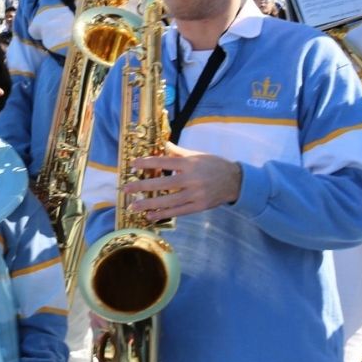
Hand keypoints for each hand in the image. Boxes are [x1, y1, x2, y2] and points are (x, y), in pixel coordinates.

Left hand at [122, 143, 241, 221]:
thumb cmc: (214, 165)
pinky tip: (150, 216)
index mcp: (189, 164)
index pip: (163, 162)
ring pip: (168, 201)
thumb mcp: (197, 154)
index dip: (146, 163)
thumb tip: (162, 145)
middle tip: (125, 189)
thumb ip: (178, 152)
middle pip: (162, 185)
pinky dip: (163, 215)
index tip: (132, 164)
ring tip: (134, 206)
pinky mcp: (198, 207)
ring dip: (149, 205)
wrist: (235, 181)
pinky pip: (178, 212)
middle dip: (142, 187)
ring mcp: (195, 195)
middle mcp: (191, 180)